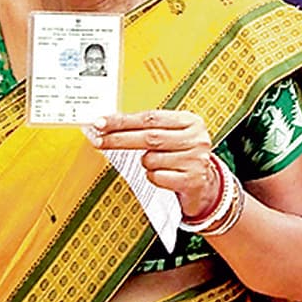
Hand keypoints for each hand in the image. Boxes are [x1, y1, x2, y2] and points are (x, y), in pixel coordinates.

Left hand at [89, 110, 218, 217]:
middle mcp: (196, 139)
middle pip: (148, 137)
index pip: (150, 117)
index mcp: (190, 121)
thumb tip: (107, 125)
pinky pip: (157, 177)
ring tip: (156, 164)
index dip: (122, 120)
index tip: (101, 123)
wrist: (203, 184)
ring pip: (151, 159)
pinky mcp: (192, 180)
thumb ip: (146, 128)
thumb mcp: (170, 136)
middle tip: (98, 140)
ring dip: (144, 163)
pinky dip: (153, 177)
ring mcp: (196, 160)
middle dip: (118, 139)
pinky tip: (163, 175)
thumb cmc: (180, 156)